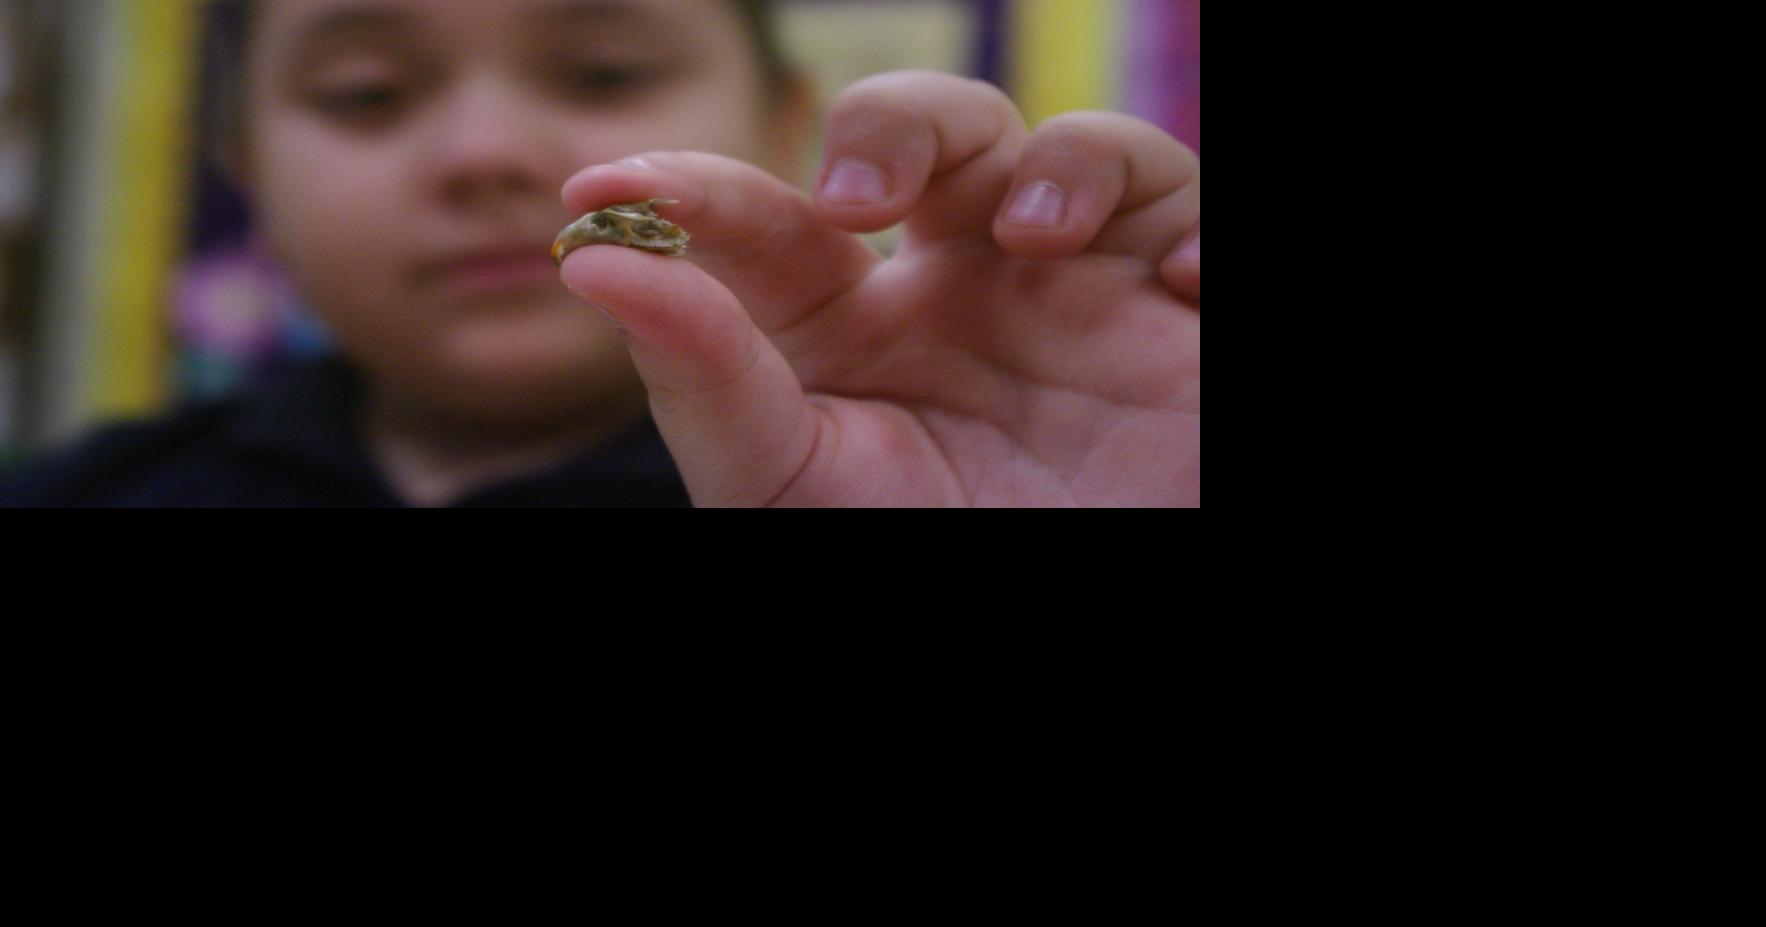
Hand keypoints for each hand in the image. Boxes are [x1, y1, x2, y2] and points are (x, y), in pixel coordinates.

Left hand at [559, 72, 1199, 505]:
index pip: (773, 223)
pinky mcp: (1174, 312)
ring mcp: (1075, 291)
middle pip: (934, 134)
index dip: (693, 188)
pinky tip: (1179, 291)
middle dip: (898, 125)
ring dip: (1063, 165)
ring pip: (1078, 150)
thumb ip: (701, 375)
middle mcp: (960, 287)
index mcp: (852, 326)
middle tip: (860, 196)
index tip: (604, 184)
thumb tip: (589, 256)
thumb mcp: (785, 482)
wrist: (1054, 617)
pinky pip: (1195, 220)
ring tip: (1036, 240)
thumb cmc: (913, 560)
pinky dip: (1195, 234)